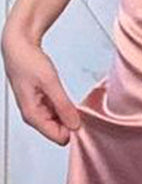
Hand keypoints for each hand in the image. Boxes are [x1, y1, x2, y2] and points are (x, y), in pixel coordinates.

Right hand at [1, 22, 81, 145]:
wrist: (18, 46)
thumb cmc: (28, 61)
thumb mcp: (50, 82)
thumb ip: (63, 105)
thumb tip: (75, 125)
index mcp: (32, 115)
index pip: (60, 138)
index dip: (73, 129)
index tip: (81, 115)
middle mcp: (33, 116)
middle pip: (60, 132)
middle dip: (71, 121)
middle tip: (76, 103)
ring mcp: (37, 110)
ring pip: (60, 122)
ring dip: (68, 112)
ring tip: (66, 95)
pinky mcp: (41, 103)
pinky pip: (57, 112)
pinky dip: (64, 106)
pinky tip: (63, 94)